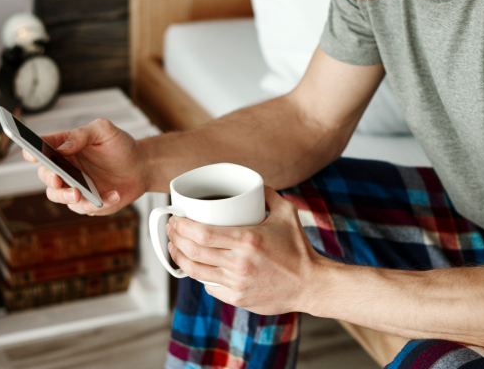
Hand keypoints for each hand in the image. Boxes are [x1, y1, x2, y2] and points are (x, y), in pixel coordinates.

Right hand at [23, 118, 147, 215]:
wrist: (141, 166)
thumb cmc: (120, 146)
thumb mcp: (104, 131)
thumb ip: (82, 134)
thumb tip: (63, 148)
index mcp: (65, 147)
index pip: (42, 148)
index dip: (32, 151)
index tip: (31, 155)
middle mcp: (65, 168)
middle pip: (46, 175)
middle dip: (49, 178)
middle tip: (58, 179)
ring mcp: (74, 186)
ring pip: (58, 196)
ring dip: (66, 196)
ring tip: (79, 193)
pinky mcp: (88, 202)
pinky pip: (86, 207)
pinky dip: (100, 202)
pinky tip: (114, 194)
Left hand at [166, 187, 324, 314]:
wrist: (310, 284)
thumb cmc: (298, 248)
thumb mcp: (287, 213)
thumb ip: (268, 193)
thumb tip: (253, 183)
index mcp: (248, 240)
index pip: (202, 233)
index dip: (182, 226)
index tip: (176, 219)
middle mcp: (239, 264)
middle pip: (193, 251)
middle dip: (175, 239)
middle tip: (172, 230)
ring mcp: (237, 284)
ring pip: (195, 271)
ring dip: (180, 258)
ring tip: (175, 247)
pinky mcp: (238, 299)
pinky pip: (209, 286)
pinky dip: (199, 275)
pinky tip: (197, 265)